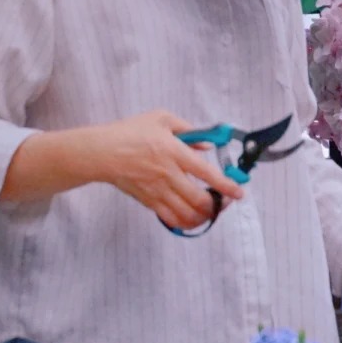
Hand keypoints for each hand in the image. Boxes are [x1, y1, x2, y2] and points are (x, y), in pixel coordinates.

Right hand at [94, 109, 246, 232]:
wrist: (102, 152)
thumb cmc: (130, 132)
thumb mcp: (161, 118)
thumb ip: (188, 129)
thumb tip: (206, 145)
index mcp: (174, 152)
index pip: (207, 173)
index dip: (226, 185)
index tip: (239, 192)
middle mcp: (168, 175)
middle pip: (200, 200)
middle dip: (218, 205)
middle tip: (225, 202)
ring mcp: (158, 191)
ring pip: (187, 214)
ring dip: (204, 217)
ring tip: (211, 212)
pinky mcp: (148, 201)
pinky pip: (171, 219)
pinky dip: (185, 223)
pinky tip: (191, 218)